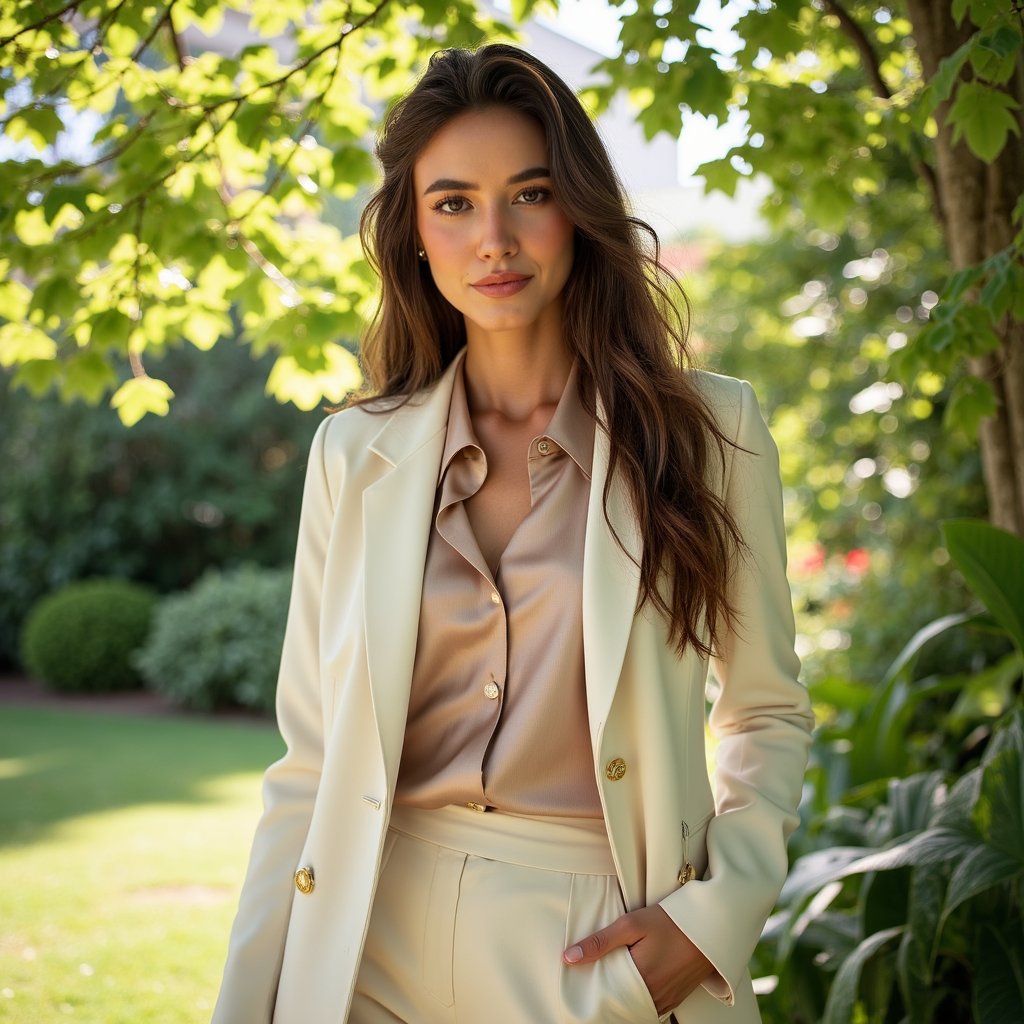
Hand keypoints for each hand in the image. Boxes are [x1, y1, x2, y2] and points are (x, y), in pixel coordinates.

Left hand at [562, 905, 714, 1016]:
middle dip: (606, 993)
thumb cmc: (670, 922)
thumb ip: (600, 942)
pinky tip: (632, 981)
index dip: (591, 987)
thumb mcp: (632, 925)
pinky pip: (649, 1006)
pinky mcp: (674, 1000)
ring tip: (612, 977)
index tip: (579, 978)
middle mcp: (654, 998)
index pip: (605, 995)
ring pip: (634, 1006)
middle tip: (594, 978)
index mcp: (640, 980)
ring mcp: (666, 1001)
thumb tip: (569, 957)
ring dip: (622, 995)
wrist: (710, 926)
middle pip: (619, 1003)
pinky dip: (637, 997)